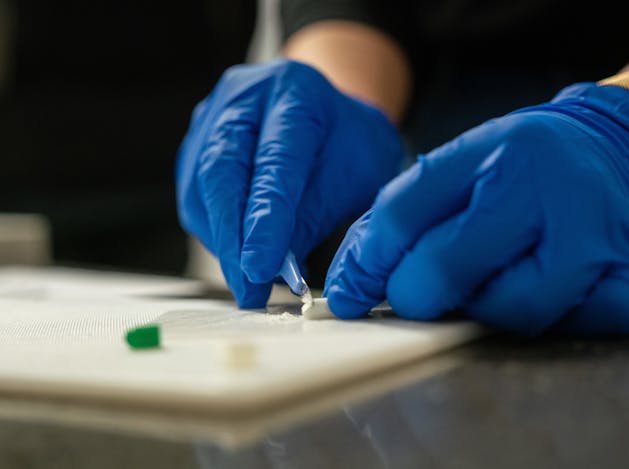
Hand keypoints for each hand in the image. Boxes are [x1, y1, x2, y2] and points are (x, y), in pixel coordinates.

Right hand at [176, 59, 402, 306]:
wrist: (331, 113)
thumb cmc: (350, 143)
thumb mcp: (358, 175)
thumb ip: (315, 216)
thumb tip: (274, 272)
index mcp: (295, 92)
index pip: (274, 163)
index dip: (264, 221)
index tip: (261, 269)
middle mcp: (245, 95)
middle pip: (222, 170)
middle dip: (232, 238)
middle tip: (247, 287)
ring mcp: (213, 114)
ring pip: (201, 186)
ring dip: (221, 241)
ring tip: (248, 280)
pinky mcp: (197, 139)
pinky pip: (194, 193)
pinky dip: (215, 231)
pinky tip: (237, 254)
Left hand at [324, 83, 628, 334]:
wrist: (621, 150)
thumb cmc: (528, 166)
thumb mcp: (463, 163)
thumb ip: (404, 215)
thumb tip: (351, 287)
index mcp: (495, 153)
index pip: (402, 216)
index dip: (364, 264)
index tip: (351, 293)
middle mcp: (547, 190)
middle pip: (447, 269)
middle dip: (416, 296)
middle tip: (420, 294)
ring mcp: (596, 238)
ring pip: (509, 312)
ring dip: (484, 312)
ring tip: (489, 288)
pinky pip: (575, 330)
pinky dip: (550, 325)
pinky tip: (547, 298)